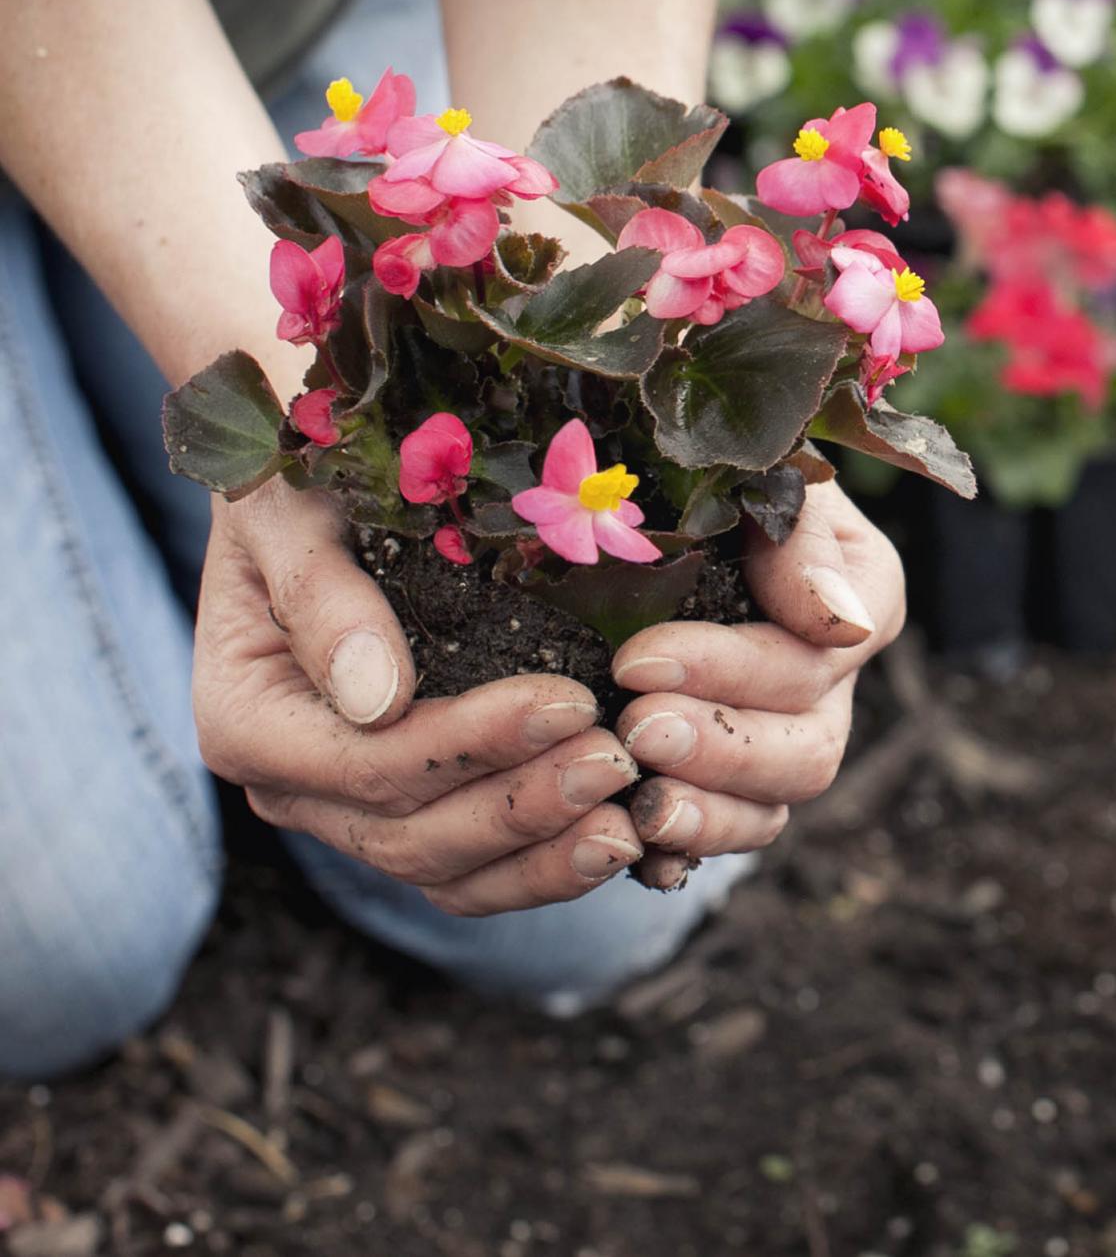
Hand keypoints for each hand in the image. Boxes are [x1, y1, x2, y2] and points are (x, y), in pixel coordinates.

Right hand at [194, 484, 645, 914]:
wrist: (317, 488)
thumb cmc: (301, 481)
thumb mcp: (290, 512)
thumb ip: (322, 596)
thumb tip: (377, 700)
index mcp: (248, 721)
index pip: (369, 763)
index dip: (473, 744)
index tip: (569, 700)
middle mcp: (292, 786)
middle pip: (411, 834)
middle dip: (522, 805)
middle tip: (618, 760)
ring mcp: (350, 810)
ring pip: (448, 871)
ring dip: (543, 853)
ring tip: (631, 818)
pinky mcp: (412, 809)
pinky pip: (475, 870)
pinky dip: (545, 865)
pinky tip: (620, 839)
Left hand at [608, 482, 905, 889]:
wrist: (648, 501)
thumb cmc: (708, 472)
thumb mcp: (762, 475)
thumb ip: (801, 536)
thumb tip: (834, 623)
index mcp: (859, 596)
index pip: (820, 653)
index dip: (733, 668)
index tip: (639, 658)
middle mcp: (833, 681)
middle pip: (810, 747)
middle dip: (722, 745)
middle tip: (634, 726)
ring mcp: (785, 737)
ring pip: (776, 804)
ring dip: (708, 809)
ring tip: (637, 797)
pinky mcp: (729, 781)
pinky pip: (724, 835)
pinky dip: (682, 849)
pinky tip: (633, 847)